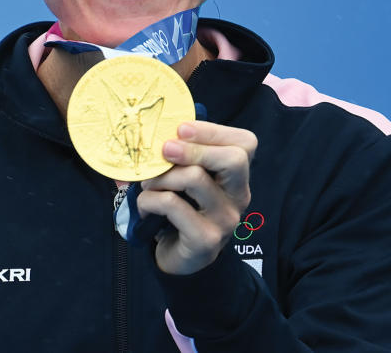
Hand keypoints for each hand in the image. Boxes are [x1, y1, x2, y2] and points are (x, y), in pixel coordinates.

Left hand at [137, 121, 257, 274]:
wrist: (181, 260)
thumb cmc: (181, 213)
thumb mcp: (184, 181)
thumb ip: (177, 158)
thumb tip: (149, 132)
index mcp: (237, 177)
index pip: (244, 144)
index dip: (213, 131)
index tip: (180, 129)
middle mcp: (239, 196)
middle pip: (234, 159)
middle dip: (194, 148)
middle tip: (165, 150)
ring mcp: (225, 219)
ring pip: (197, 178)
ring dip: (162, 176)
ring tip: (148, 184)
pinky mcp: (206, 238)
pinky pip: (173, 205)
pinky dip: (150, 200)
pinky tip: (145, 207)